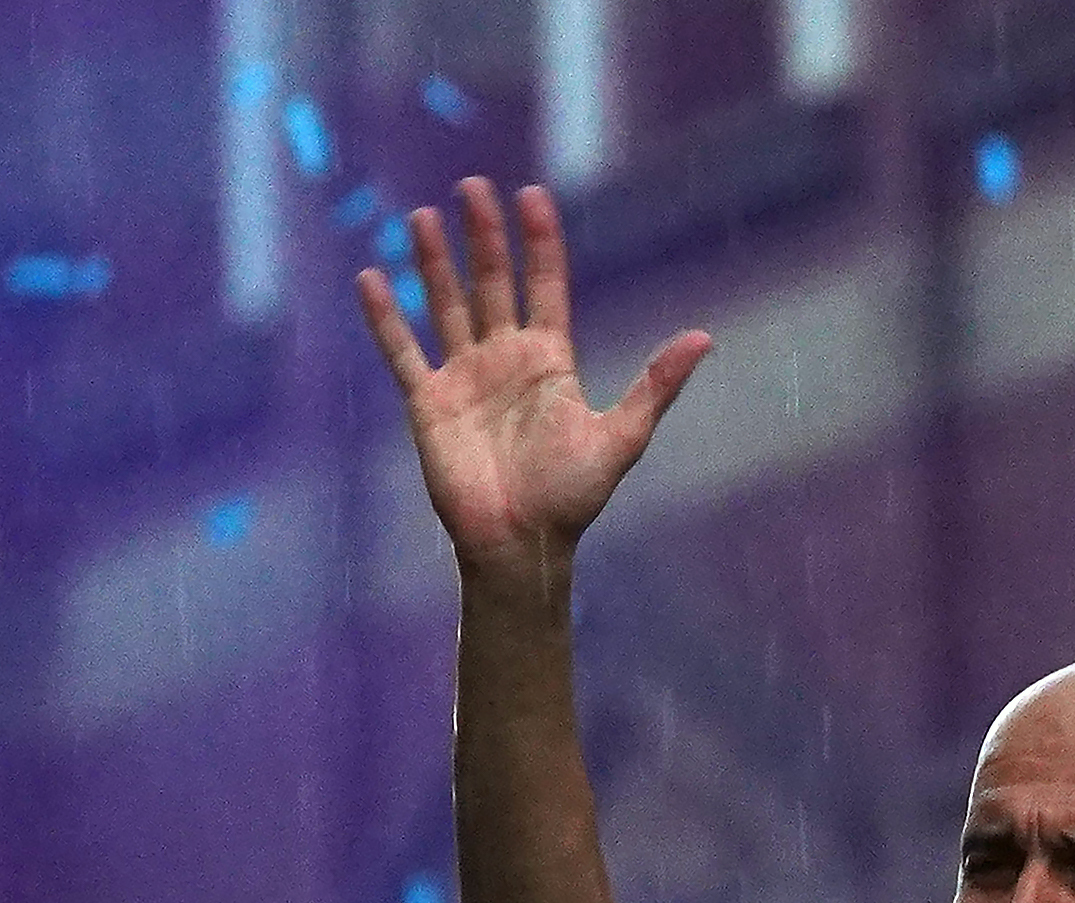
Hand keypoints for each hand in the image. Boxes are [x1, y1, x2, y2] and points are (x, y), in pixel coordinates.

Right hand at [355, 180, 710, 583]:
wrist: (521, 545)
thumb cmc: (571, 498)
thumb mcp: (622, 437)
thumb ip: (656, 385)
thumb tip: (704, 338)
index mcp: (549, 359)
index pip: (544, 284)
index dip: (539, 242)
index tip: (532, 195)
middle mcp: (504, 358)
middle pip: (492, 282)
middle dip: (483, 235)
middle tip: (472, 186)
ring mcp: (464, 377)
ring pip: (446, 305)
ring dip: (433, 263)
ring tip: (421, 216)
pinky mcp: (429, 402)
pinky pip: (403, 351)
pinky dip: (385, 318)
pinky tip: (369, 278)